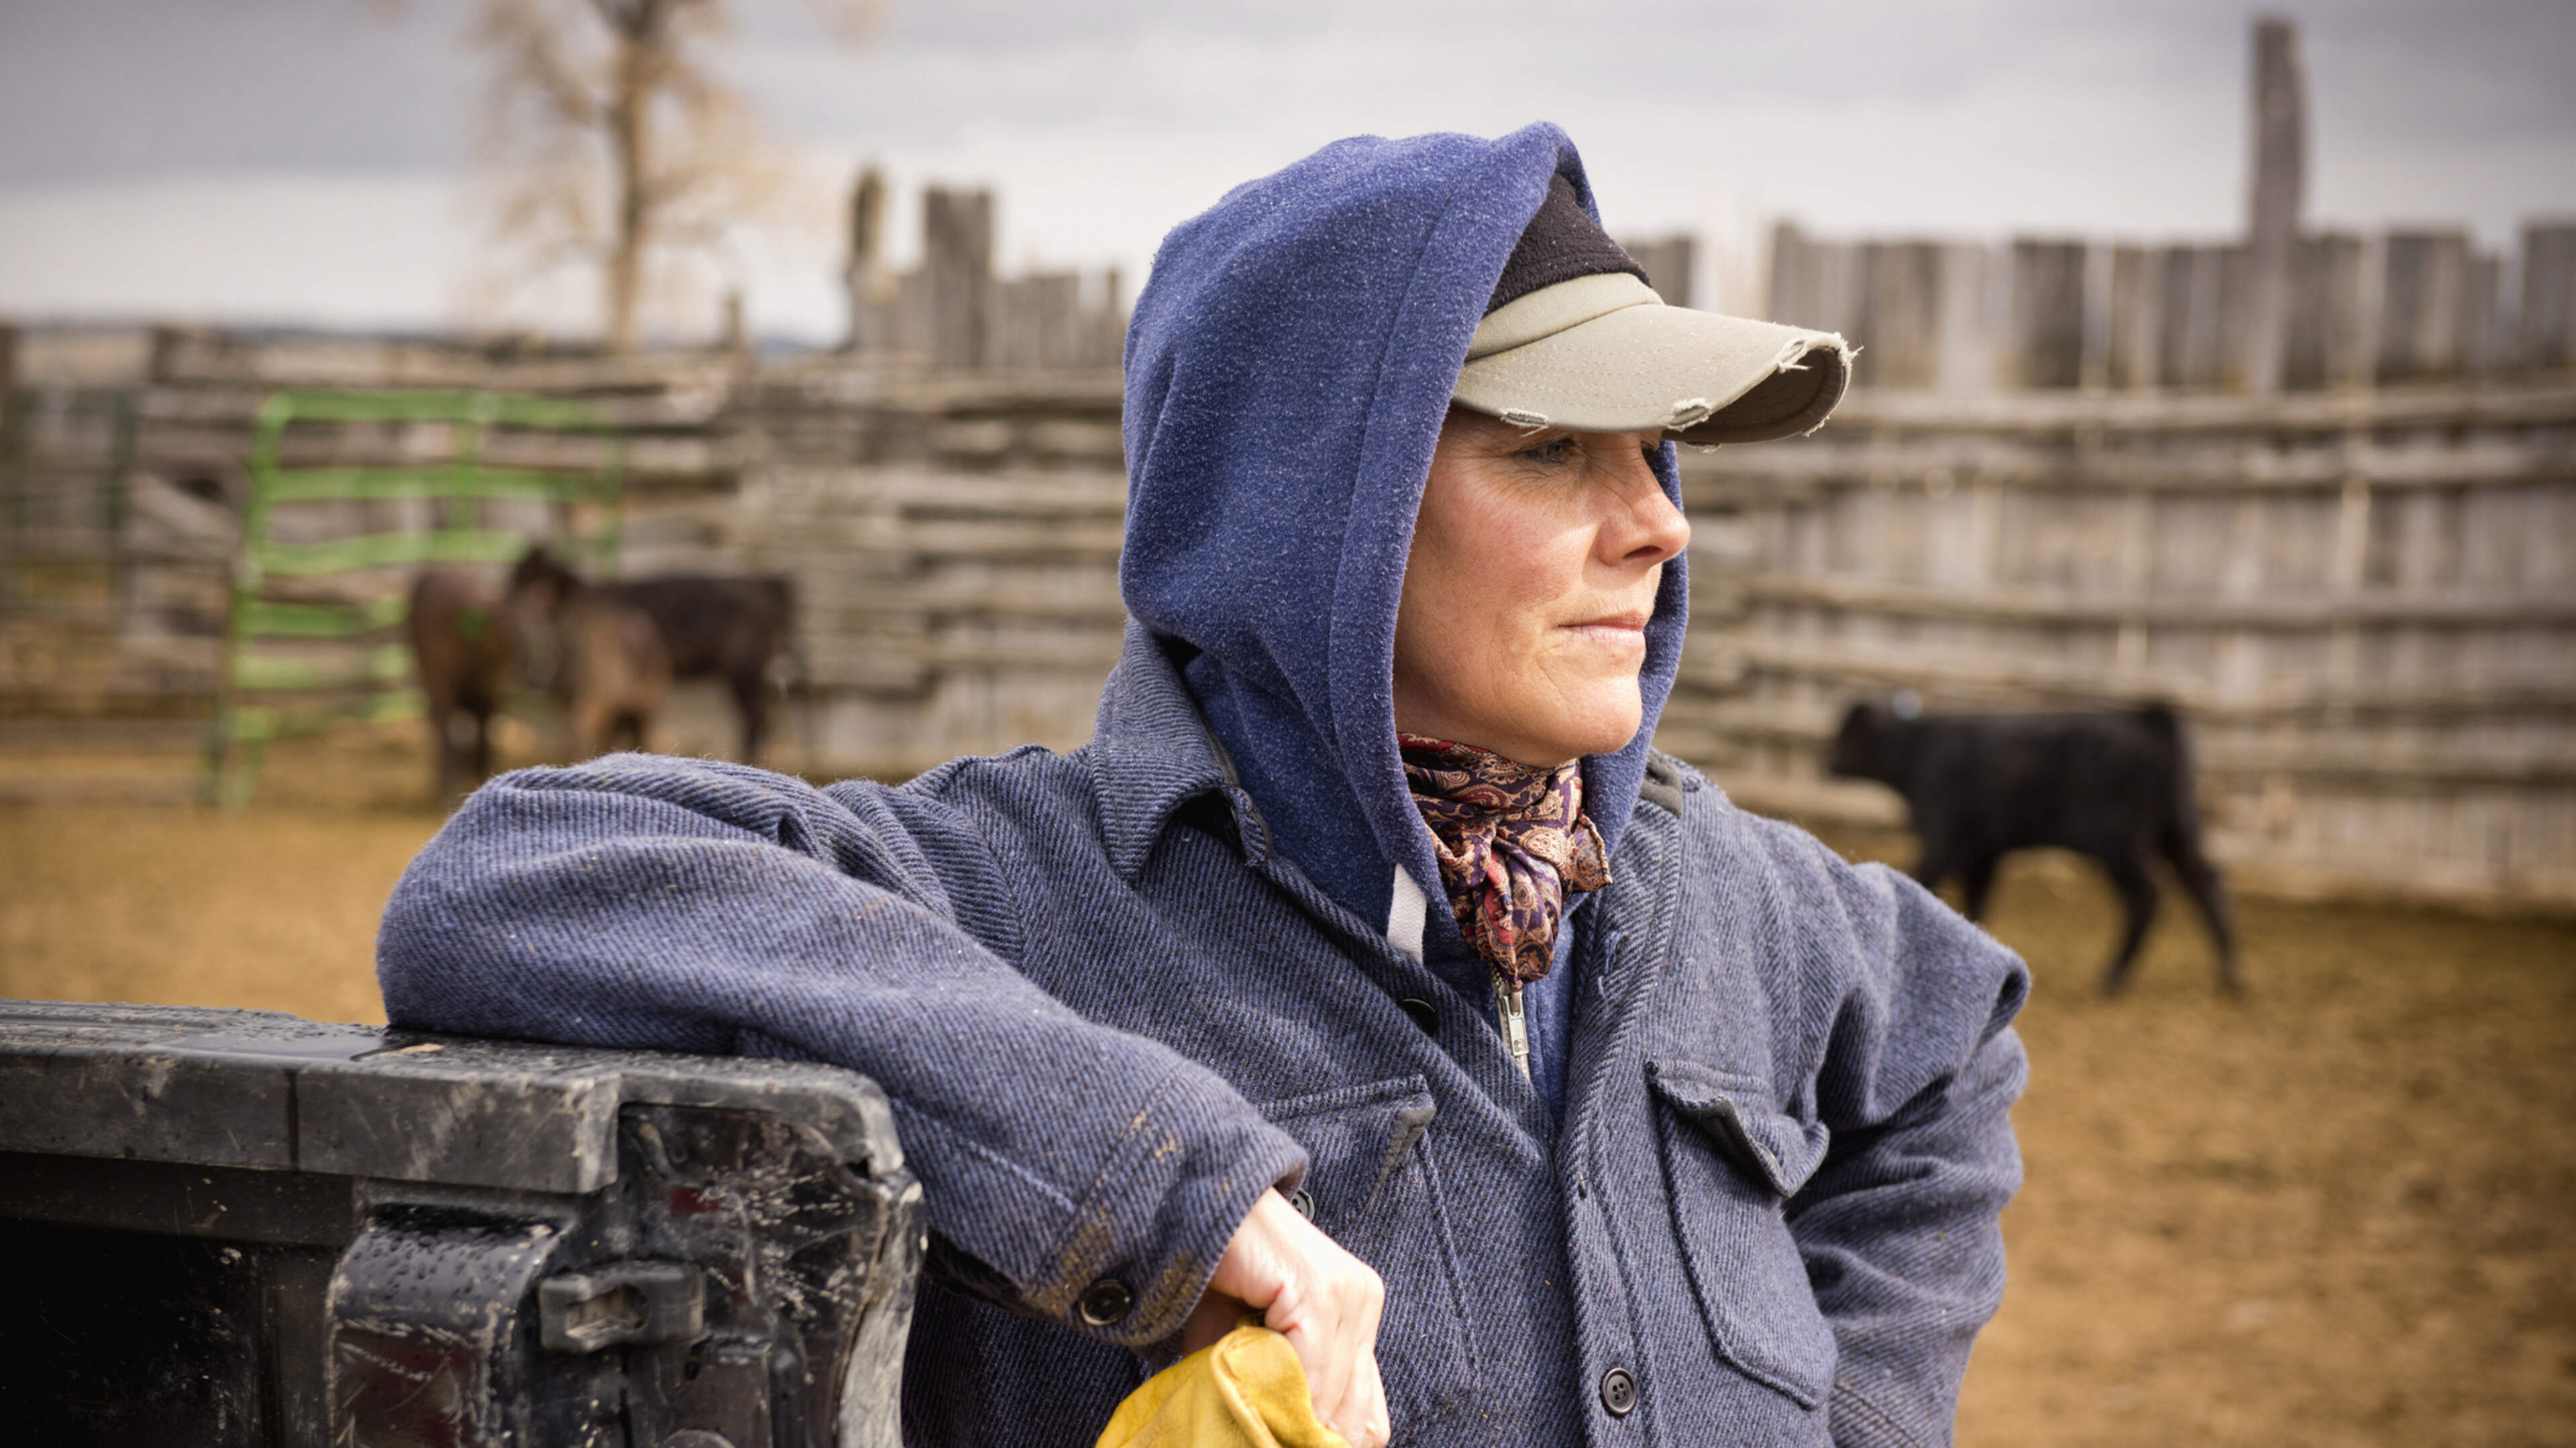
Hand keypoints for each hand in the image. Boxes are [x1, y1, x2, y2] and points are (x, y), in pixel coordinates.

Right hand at [1183, 1187, 1389, 1447]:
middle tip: (1261, 1443)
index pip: (1366, 1417)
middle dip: (1304, 1439)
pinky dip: (1275, 1398)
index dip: (1322, 1442)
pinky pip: (1307, 1375)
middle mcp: (1363, 1299)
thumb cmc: (1210, 1280)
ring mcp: (1347, 1293)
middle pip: (1354, 1419)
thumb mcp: (1251, 1346)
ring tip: (1248, 1428)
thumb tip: (1285, 1441)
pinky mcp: (1318, 1289)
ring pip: (1330, 1404)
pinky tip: (1244, 1396)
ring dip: (1285, 1424)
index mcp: (1357, 1312)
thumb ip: (1278, 1389)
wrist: (1184, 1208)